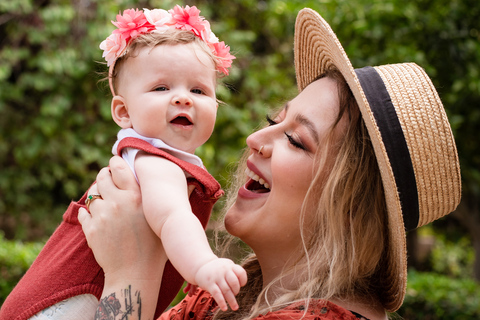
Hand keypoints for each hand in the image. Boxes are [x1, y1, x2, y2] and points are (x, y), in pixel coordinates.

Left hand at [78, 156, 165, 278]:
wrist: (135, 276)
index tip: (116, 165)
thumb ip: (173, 200)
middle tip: (108, 181)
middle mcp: (117, 202)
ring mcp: (102, 216)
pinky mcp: (90, 230)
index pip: (118, 167)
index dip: (115, 164)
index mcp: (136, 196)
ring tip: (105, 202)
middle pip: (101, 177)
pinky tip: (97, 217)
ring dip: (97, 196)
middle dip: (104, 177)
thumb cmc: (156, 249)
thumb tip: (191, 184)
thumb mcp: (166, 221)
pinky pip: (83, 213)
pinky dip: (87, 213)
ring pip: (92, 195)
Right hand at [194, 258, 246, 310]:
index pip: (241, 273)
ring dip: (232, 300)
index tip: (241, 285)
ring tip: (235, 308)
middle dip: (236, 291)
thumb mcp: (226, 266)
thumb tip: (241, 285)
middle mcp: (224, 270)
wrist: (200, 267)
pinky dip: (221, 302)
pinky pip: (217, 294)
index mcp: (230, 266)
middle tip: (234, 294)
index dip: (243, 281)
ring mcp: (216, 277)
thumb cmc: (217, 269)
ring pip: (226, 290)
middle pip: (234, 283)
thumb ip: (234, 273)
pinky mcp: (209, 284)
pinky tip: (224, 308)